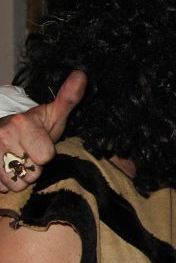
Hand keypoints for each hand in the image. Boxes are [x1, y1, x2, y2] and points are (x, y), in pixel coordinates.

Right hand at [0, 71, 85, 192]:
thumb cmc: (34, 127)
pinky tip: (4, 168)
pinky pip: (0, 188)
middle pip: (31, 173)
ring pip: (14, 184)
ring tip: (16, 161)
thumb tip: (81, 75)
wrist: (2, 131)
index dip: (46, 155)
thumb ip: (68, 99)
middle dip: (32, 168)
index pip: (45, 157)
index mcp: (21, 123)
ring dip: (18, 178)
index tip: (40, 145)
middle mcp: (1, 135)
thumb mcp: (53, 114)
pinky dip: (4, 183)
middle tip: (27, 154)